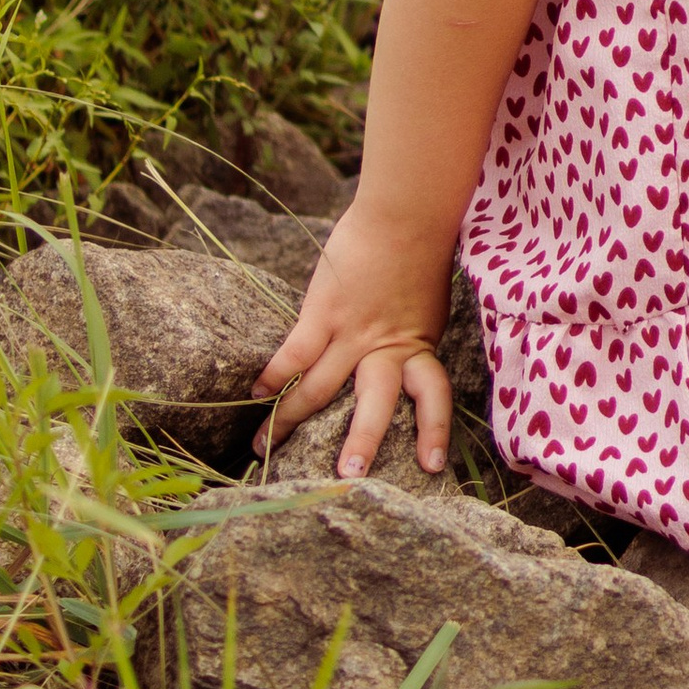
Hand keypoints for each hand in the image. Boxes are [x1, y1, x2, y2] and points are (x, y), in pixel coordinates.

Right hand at [259, 201, 454, 479]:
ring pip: (318, 388)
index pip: (432, 397)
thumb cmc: (417, 250)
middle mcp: (385, 347)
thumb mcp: (424, 303)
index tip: (431, 466)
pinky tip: (254, 394)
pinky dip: (272, 376)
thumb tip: (394, 353)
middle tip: (346, 475)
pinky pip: (293, 354)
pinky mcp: (323, 312)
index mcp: (417, 345)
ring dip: (289, 421)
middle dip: (359, 442)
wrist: (405, 213)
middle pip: (374, 405)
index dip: (433, 431)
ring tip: (264, 450)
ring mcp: (352, 332)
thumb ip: (407, 334)